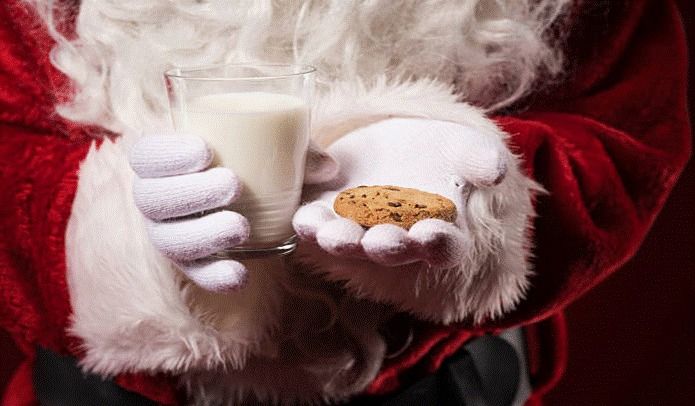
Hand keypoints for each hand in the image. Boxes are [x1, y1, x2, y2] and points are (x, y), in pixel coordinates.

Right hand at [128, 134, 337, 291]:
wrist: (247, 201)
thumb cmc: (254, 162)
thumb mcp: (273, 150)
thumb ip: (298, 151)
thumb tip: (329, 168)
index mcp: (165, 160)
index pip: (146, 154)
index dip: (166, 153)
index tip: (205, 150)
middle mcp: (158, 199)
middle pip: (152, 198)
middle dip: (190, 192)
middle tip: (233, 184)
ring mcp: (170, 234)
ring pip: (169, 240)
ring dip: (202, 234)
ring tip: (240, 227)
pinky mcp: (191, 263)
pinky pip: (195, 274)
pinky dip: (215, 276)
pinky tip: (240, 275)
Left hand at [293, 118, 507, 268]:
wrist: (400, 142)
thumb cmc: (440, 153)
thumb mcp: (464, 149)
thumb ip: (480, 159)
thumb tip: (494, 170)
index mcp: (438, 230)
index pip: (443, 246)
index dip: (438, 243)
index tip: (432, 234)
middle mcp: (397, 238)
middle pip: (392, 249)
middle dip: (386, 247)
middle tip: (379, 242)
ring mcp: (360, 228)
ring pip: (351, 241)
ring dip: (341, 240)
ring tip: (332, 234)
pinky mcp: (328, 212)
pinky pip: (317, 224)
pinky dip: (309, 224)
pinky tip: (303, 220)